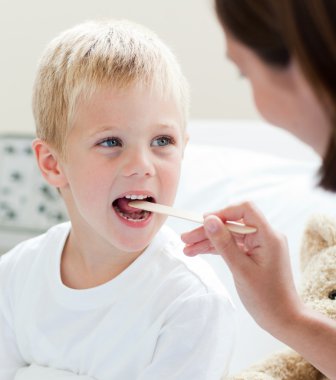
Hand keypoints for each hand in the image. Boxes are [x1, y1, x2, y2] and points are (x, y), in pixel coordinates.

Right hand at [181, 202, 303, 333]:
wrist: (283, 319)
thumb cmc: (266, 298)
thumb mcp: (240, 269)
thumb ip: (224, 243)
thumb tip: (209, 220)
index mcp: (268, 235)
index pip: (245, 209)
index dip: (222, 212)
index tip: (203, 222)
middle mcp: (265, 236)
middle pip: (232, 223)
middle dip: (208, 230)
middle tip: (185, 238)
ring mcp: (260, 245)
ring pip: (230, 235)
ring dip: (208, 240)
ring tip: (187, 248)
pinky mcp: (254, 254)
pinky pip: (233, 245)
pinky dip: (217, 248)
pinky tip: (199, 251)